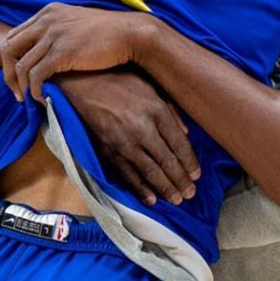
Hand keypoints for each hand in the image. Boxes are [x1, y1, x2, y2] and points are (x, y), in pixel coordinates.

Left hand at [0, 5, 147, 103]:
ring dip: (19, 86)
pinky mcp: (62, 52)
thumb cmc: (109, 33)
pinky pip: (36, 75)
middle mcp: (45, 21)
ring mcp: (52, 36)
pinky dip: (34, 90)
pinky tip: (41, 99)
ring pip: (20, 64)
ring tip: (25, 100)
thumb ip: (59, 33)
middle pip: (9, 48)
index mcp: (47, 13)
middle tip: (10, 92)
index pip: (13, 34)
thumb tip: (49, 53)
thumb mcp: (77, 25)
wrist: (130, 33)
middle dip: (3, 72)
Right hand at [59, 71, 199, 205]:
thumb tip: (186, 134)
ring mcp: (124, 142)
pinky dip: (140, 189)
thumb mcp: (151, 86)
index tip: (197, 175)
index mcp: (156, 110)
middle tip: (190, 194)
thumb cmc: (120, 80)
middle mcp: (142, 128)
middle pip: (167, 161)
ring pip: (149, 171)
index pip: (179, 143)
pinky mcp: (108, 151)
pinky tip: (151, 200)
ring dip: (165, 188)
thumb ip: (171, 110)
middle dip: (180, 180)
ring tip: (177, 200)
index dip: (189, 162)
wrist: (82, 81)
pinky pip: (127, 174)